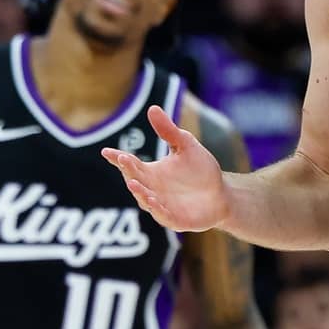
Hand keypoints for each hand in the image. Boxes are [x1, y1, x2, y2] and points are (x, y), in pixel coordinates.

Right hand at [103, 106, 230, 232]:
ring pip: (145, 201)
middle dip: (128, 171)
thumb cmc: (200, 170)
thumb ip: (168, 131)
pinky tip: (154, 201)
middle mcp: (151, 189)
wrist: (221, 194)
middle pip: (135, 180)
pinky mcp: (175, 220)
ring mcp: (161, 206)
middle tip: (124, 159)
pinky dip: (157, 210)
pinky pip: (163, 216)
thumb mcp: (185, 146)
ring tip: (134, 183)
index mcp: (150, 172)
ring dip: (139, 193)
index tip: (106, 152)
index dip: (117, 158)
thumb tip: (152, 108)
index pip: (130, 164)